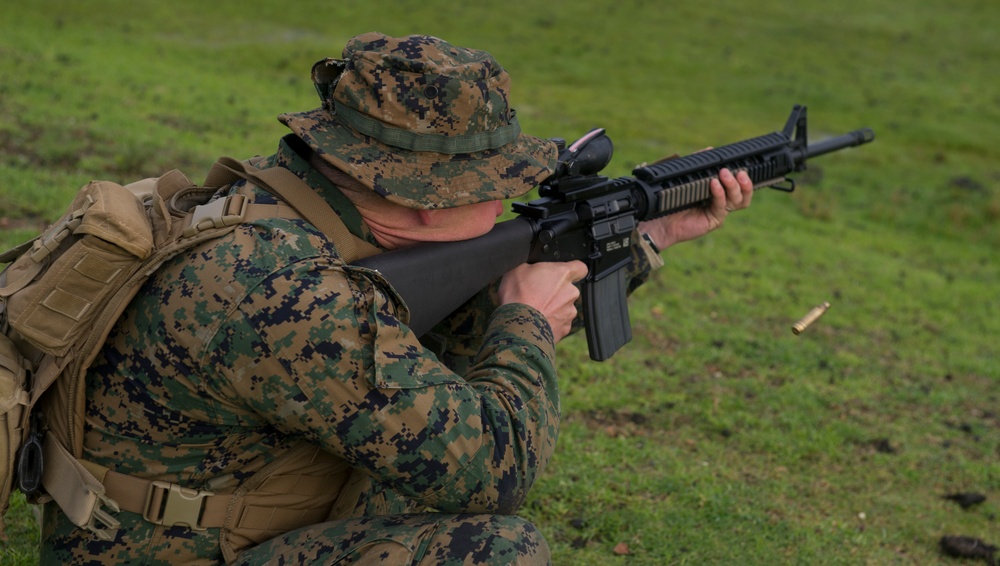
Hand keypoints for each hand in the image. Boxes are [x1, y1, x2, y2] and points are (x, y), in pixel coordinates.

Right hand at [498, 261, 588, 341]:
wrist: (516, 326)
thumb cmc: (517, 296)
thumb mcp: (518, 270)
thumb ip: (533, 267)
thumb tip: (532, 270)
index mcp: (562, 274)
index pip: (580, 267)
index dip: (573, 269)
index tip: (564, 273)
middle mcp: (570, 292)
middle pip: (569, 289)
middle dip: (556, 292)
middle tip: (538, 295)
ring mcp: (569, 312)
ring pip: (564, 307)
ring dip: (553, 308)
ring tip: (535, 311)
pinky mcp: (564, 329)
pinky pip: (559, 323)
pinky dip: (550, 323)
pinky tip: (536, 322)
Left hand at [639, 167, 753, 249]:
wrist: (659, 220)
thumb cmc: (670, 198)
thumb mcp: (684, 176)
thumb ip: (697, 164)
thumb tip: (709, 149)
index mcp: (718, 191)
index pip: (738, 183)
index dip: (744, 176)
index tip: (742, 163)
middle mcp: (721, 202)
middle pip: (744, 193)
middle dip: (744, 181)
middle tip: (739, 170)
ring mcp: (719, 211)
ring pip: (738, 200)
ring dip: (733, 185)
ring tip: (724, 173)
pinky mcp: (713, 220)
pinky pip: (721, 206)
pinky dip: (719, 194)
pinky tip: (713, 184)